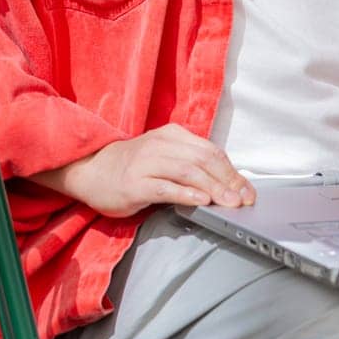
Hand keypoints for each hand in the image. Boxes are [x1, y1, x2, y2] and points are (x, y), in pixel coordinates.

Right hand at [30, 123, 255, 217]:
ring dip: (214, 188)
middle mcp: (162, 145)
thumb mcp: (164, 156)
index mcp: (173, 136)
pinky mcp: (135, 183)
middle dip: (229, 181)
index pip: (211, 151)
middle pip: (204, 160)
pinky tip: (201, 201)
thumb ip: (190, 164)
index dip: (232, 171)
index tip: (248, 190)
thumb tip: (226, 184)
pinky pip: (166, 187)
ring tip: (229, 202)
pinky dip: (187, 194)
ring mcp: (147, 163)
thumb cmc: (132, 167)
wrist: (90, 170)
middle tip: (243, 199)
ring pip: (189, 172)